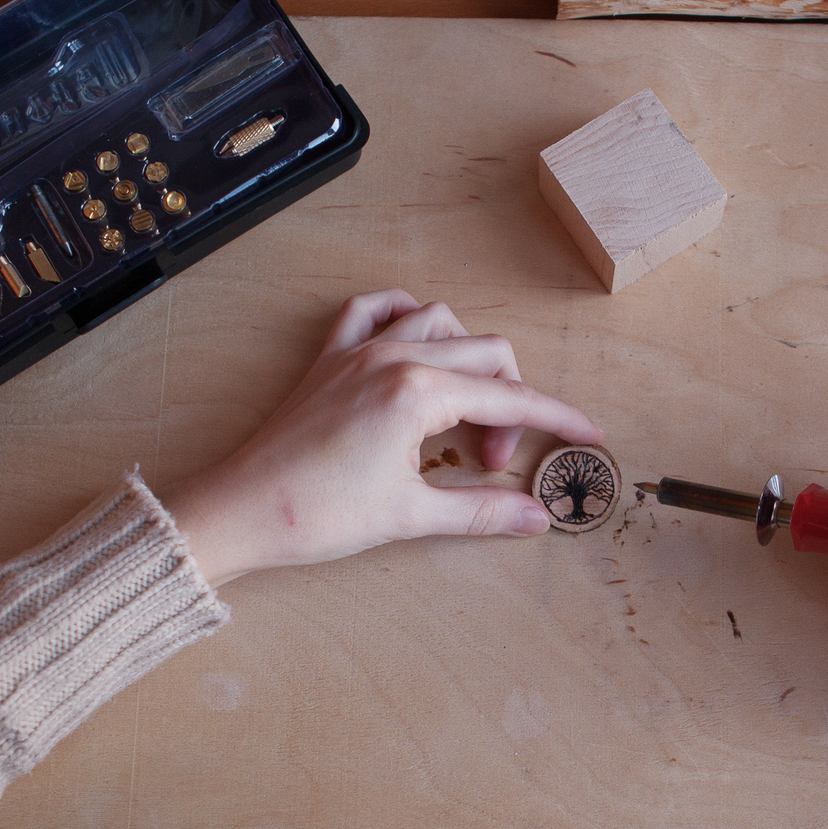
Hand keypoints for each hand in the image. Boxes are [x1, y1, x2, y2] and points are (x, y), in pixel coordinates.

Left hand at [162, 290, 602, 585]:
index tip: (587, 435)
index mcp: (418, 393)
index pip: (510, 398)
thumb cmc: (315, 515)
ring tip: (463, 412)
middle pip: (486, 354)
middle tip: (494, 460)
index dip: (555, 419)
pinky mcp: (329, 358)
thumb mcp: (409, 516)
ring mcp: (358, 352)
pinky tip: (416, 344)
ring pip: (440, 322)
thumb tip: (536, 518)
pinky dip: (405, 316)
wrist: (240, 511)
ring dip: (468, 358)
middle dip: (509, 404)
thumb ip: (481, 510)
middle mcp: (393, 358)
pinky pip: (374, 310)